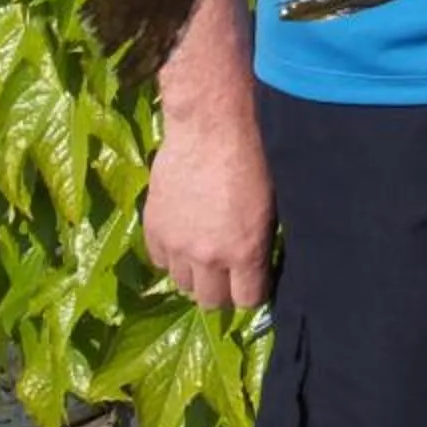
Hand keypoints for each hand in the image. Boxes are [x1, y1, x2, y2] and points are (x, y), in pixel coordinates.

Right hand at [143, 102, 274, 308]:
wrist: (212, 126)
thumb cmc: (257, 156)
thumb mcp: (274, 204)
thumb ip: (262, 240)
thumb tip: (263, 261)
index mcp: (244, 251)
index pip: (246, 300)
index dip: (253, 292)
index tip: (256, 280)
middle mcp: (207, 256)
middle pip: (210, 301)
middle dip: (223, 290)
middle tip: (231, 271)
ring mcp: (176, 243)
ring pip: (182, 283)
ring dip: (196, 274)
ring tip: (207, 252)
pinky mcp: (153, 226)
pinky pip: (159, 260)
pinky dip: (172, 254)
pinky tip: (185, 237)